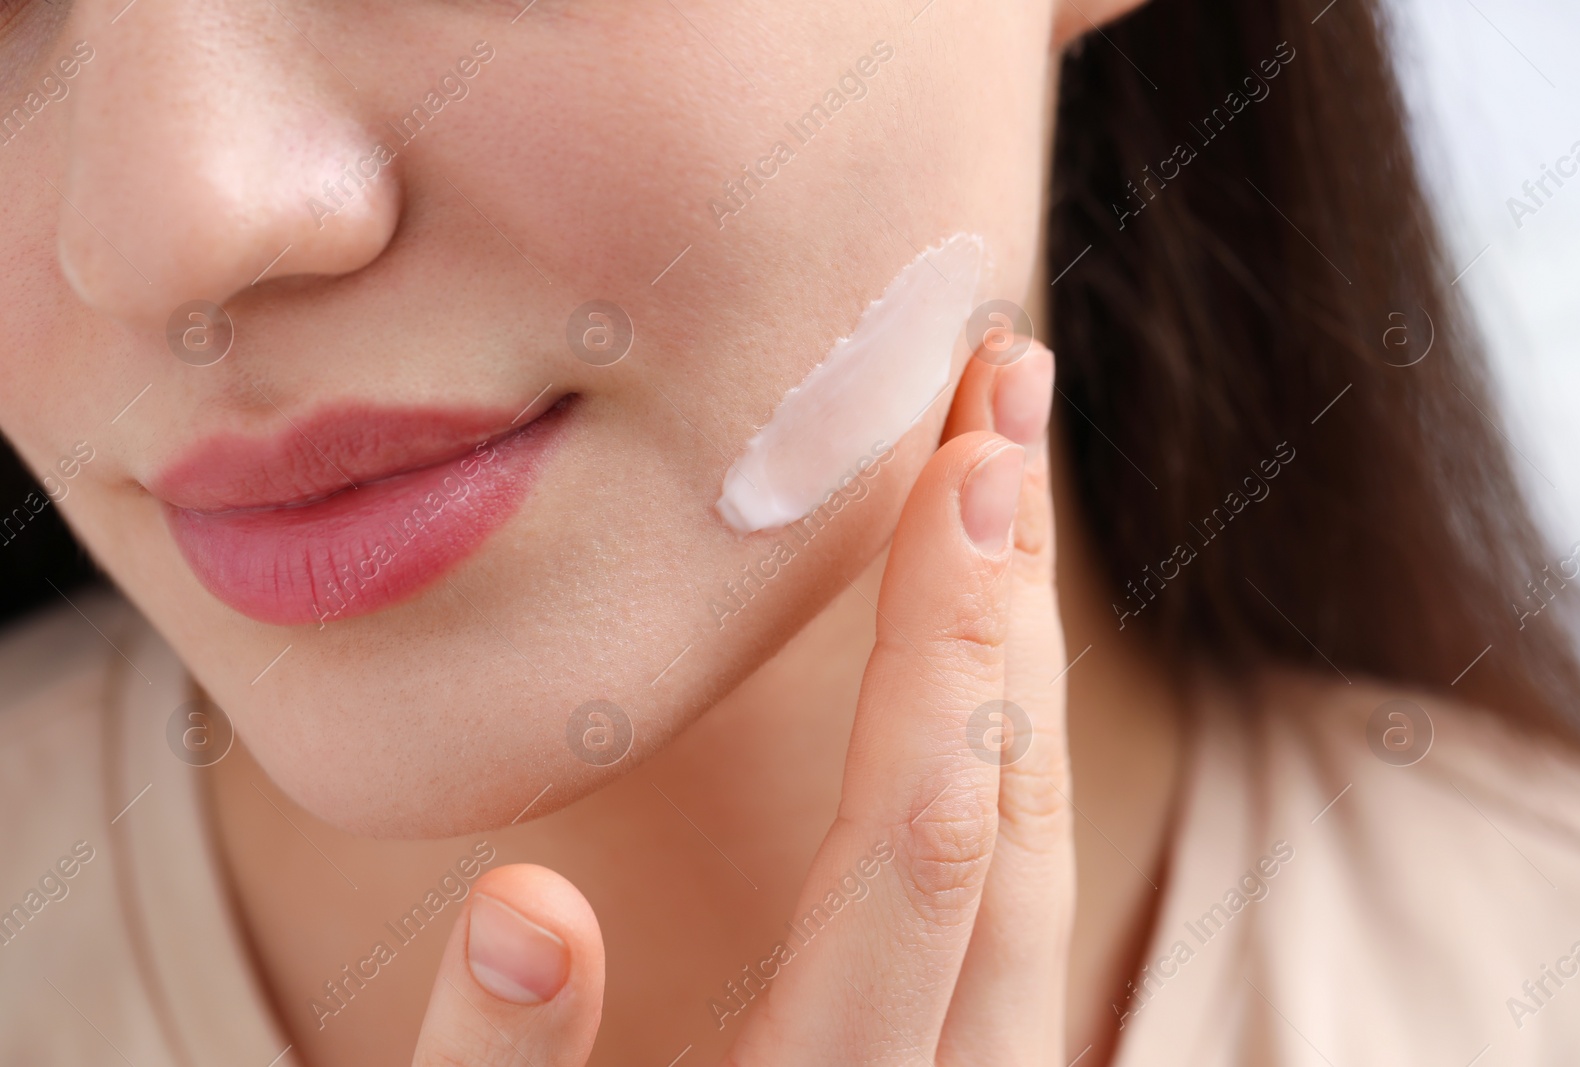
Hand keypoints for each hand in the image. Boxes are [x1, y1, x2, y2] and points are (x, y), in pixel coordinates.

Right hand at [408, 342, 1072, 1065]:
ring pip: (1039, 832)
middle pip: (1012, 811)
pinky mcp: (970, 1050)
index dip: (949, 646)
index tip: (970, 462)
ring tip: (999, 467)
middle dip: (1009, 585)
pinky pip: (1020, 857)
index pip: (921, 844)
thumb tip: (525, 909)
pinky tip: (976, 630)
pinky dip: (1005, 713)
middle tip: (1009, 386)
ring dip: (1019, 636)